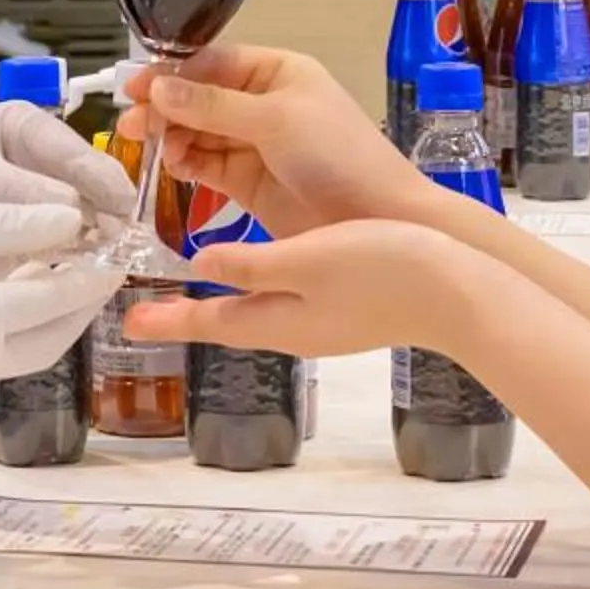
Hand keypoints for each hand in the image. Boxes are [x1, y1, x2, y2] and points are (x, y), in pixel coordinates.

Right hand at [0, 196, 122, 400]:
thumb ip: (16, 225)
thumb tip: (76, 223)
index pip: (44, 304)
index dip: (87, 275)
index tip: (118, 248)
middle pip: (41, 343)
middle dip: (79, 305)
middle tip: (107, 266)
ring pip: (18, 354)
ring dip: (49, 317)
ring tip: (74, 275)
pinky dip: (13, 327)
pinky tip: (26, 293)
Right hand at [119, 45, 427, 238]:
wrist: (378, 222)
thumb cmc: (338, 157)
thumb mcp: (276, 121)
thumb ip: (213, 106)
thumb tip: (159, 87)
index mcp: (277, 73)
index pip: (213, 64)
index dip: (172, 74)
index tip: (135, 86)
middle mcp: (262, 103)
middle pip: (199, 98)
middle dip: (165, 108)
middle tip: (132, 124)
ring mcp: (254, 144)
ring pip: (198, 132)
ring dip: (171, 137)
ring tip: (152, 148)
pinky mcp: (247, 182)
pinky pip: (206, 165)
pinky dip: (186, 164)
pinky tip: (173, 166)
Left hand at [123, 220, 511, 358]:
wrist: (460, 292)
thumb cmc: (384, 271)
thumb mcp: (307, 259)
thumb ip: (252, 264)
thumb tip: (201, 264)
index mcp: (281, 320)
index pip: (210, 320)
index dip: (169, 318)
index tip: (129, 323)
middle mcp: (296, 329)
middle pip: (229, 322)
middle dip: (188, 313)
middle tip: (149, 310)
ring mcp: (324, 323)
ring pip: (256, 312)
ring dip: (221, 300)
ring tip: (194, 288)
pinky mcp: (347, 309)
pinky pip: (286, 303)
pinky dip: (259, 290)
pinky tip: (262, 276)